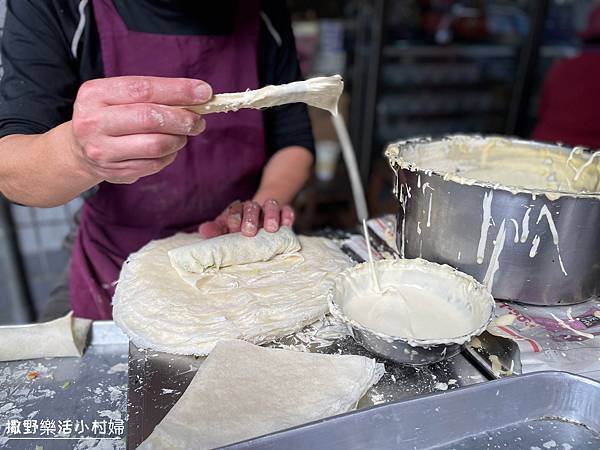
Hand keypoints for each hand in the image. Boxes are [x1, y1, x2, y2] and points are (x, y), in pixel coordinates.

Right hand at [70, 76, 211, 183]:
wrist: (78, 150)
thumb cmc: (110, 115)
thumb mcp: (120, 96)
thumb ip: (154, 93)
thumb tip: (199, 95)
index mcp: (95, 94)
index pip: (143, 89)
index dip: (177, 90)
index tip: (204, 92)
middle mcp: (94, 122)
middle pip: (150, 118)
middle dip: (182, 119)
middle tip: (198, 121)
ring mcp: (102, 150)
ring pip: (156, 145)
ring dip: (178, 139)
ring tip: (182, 134)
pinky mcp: (114, 171)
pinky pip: (154, 164)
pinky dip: (169, 155)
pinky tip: (168, 149)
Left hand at [198, 199, 294, 238]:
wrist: (262, 214)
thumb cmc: (240, 226)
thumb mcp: (227, 228)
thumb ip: (216, 230)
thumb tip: (203, 232)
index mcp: (238, 210)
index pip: (235, 209)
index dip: (234, 217)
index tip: (233, 228)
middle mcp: (253, 207)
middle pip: (252, 207)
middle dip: (250, 218)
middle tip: (249, 232)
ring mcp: (269, 208)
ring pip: (271, 205)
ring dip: (271, 216)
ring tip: (271, 229)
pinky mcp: (284, 211)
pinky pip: (287, 210)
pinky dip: (287, 216)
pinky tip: (287, 224)